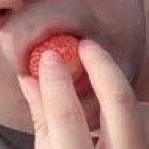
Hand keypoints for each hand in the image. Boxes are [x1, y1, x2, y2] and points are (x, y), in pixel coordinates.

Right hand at [18, 40, 148, 147]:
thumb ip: (41, 118)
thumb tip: (28, 77)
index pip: (66, 117)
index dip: (56, 80)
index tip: (49, 56)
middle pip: (121, 103)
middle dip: (102, 66)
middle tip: (86, 47)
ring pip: (147, 112)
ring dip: (124, 92)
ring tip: (103, 86)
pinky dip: (137, 111)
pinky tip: (119, 113)